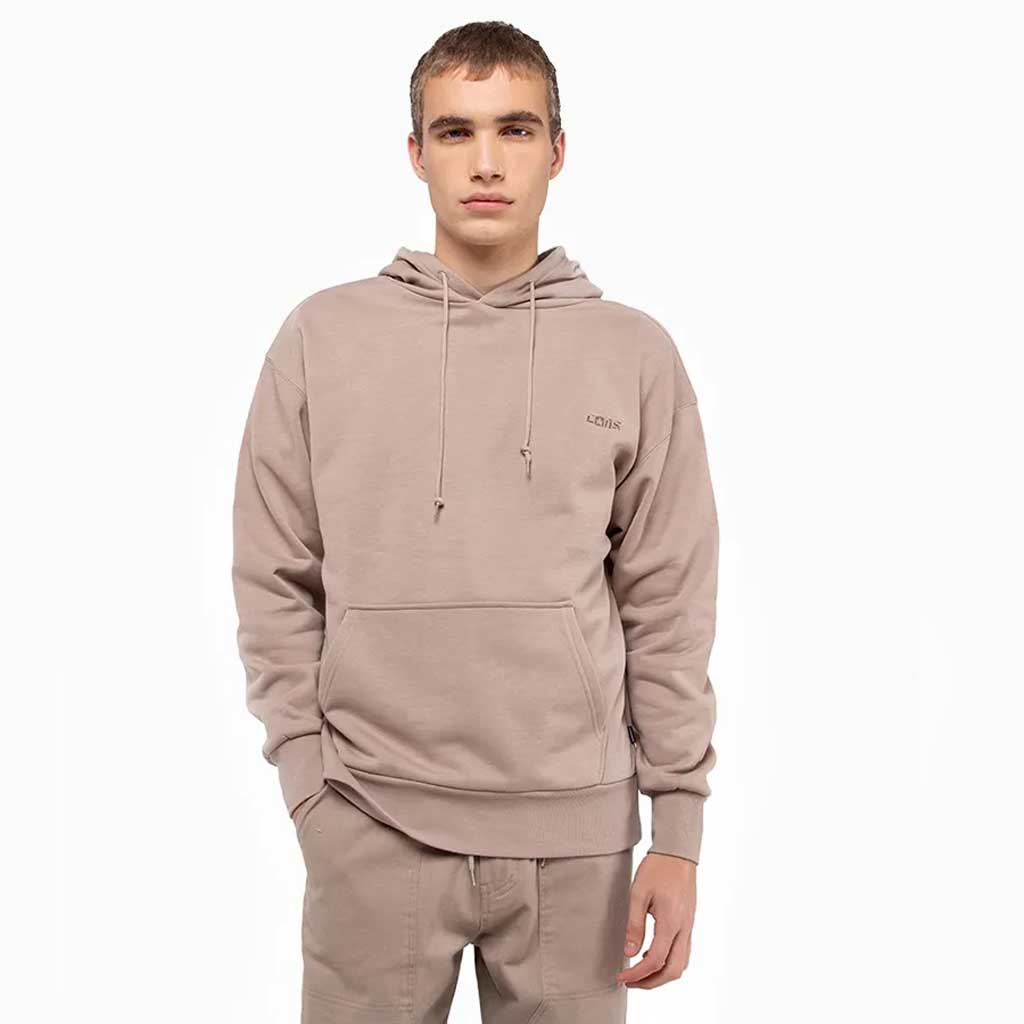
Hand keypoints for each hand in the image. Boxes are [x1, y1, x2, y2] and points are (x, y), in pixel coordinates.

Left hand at [615, 852, 695, 988]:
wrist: (678, 853)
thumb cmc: (657, 869)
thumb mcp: (638, 893)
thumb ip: (634, 924)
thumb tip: (629, 952)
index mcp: (671, 923)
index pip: (655, 961)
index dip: (637, 974)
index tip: (621, 976)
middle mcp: (684, 929)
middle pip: (673, 971)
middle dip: (650, 982)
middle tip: (629, 981)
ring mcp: (689, 927)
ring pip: (681, 964)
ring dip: (661, 975)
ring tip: (639, 971)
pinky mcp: (688, 923)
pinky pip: (683, 952)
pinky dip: (668, 962)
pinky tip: (651, 953)